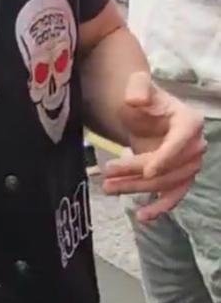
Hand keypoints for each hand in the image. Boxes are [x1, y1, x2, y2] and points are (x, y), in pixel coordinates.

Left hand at [103, 72, 204, 221]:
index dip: (165, 157)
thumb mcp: (139, 86)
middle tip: (107, 173)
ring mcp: (189, 165)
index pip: (180, 142)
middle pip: (169, 166)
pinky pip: (173, 197)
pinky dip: (159, 208)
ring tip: (107, 187)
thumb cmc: (145, 100)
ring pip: (165, 183)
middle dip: (137, 172)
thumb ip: (138, 87)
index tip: (146, 170)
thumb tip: (135, 100)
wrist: (146, 115)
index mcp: (190, 122)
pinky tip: (142, 216)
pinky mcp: (179, 179)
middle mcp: (195, 146)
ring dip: (136, 188)